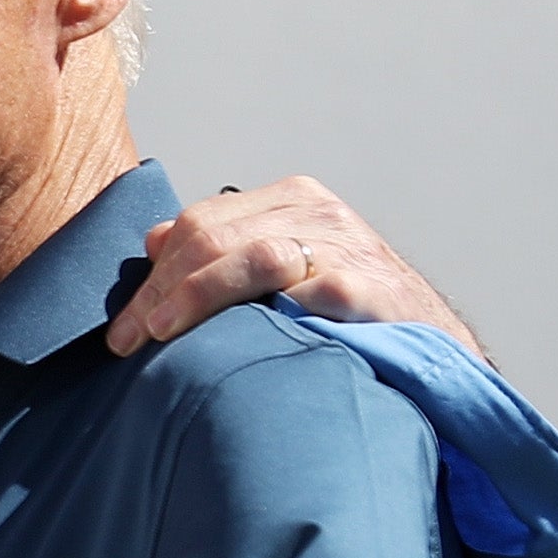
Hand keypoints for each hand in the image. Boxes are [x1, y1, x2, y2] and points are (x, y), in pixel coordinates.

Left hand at [106, 177, 477, 358]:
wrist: (434, 354)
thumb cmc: (349, 318)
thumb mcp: (284, 273)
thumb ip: (224, 254)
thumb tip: (153, 241)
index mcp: (291, 202)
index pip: (198, 223)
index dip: (153, 274)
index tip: (123, 327)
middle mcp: (316, 213)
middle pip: (209, 237)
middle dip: (157, 292)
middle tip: (126, 341)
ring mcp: (343, 245)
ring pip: (244, 253)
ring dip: (190, 296)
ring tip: (158, 333)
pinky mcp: (363, 286)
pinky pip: (297, 288)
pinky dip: (253, 309)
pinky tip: (224, 337)